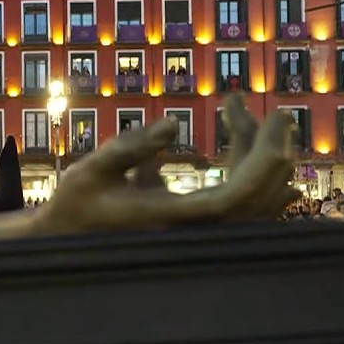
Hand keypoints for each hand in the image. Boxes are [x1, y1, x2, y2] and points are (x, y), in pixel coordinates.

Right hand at [34, 94, 299, 234]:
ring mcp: (197, 230)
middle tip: (278, 111)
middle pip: (255, 196)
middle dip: (273, 149)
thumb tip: (173, 125)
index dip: (262, 159)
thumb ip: (130, 148)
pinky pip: (238, 201)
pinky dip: (253, 173)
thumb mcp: (92, 169)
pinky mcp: (195, 221)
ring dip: (260, 157)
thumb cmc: (75, 201)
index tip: (274, 118)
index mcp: (172, 218)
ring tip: (246, 113)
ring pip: (251, 198)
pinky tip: (254, 142)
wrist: (65, 232)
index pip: (235, 196)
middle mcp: (192, 230)